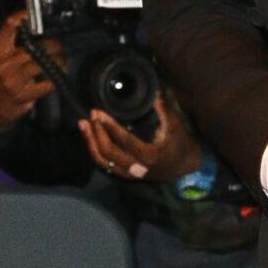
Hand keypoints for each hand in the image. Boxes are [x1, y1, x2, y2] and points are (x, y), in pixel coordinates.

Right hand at [0, 12, 54, 129]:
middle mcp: (4, 64)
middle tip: (60, 44)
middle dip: (52, 44)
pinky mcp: (23, 95)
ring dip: (57, 60)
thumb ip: (12, 42)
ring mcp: (13, 80)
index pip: (9, 26)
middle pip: (32, 47)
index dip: (23, 16)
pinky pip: (46, 84)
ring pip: (41, 64)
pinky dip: (55, 78)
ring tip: (61, 58)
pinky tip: (57, 74)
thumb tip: (34, 26)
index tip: (35, 14)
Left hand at [81, 95, 199, 181]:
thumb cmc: (180, 144)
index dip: (109, 126)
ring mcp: (129, 173)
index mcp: (149, 156)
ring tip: (83, 125)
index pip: (124, 140)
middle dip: (96, 132)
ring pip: (102, 160)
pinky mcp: (125, 174)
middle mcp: (136, 168)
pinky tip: (89, 137)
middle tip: (91, 115)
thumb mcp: (176, 126)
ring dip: (90, 142)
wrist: (184, 166)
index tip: (99, 113)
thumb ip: (164, 110)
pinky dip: (94, 151)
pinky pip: (104, 164)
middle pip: (108, 152)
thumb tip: (155, 93)